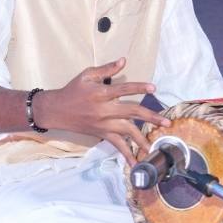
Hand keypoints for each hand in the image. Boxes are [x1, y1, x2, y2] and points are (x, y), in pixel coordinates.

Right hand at [36, 58, 170, 163]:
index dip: (138, 87)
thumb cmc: (73, 90)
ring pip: (127, 132)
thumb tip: (123, 60)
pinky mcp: (101, 134)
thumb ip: (107, 69)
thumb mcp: (87, 75)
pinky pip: (116, 144)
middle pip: (131, 113)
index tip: (153, 87)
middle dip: (150, 117)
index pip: (123, 89)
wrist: (56, 110)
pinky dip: (126, 153)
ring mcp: (103, 124)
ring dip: (142, 139)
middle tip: (166, 123)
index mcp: (101, 93)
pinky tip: (135, 162)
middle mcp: (104, 110)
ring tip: (155, 146)